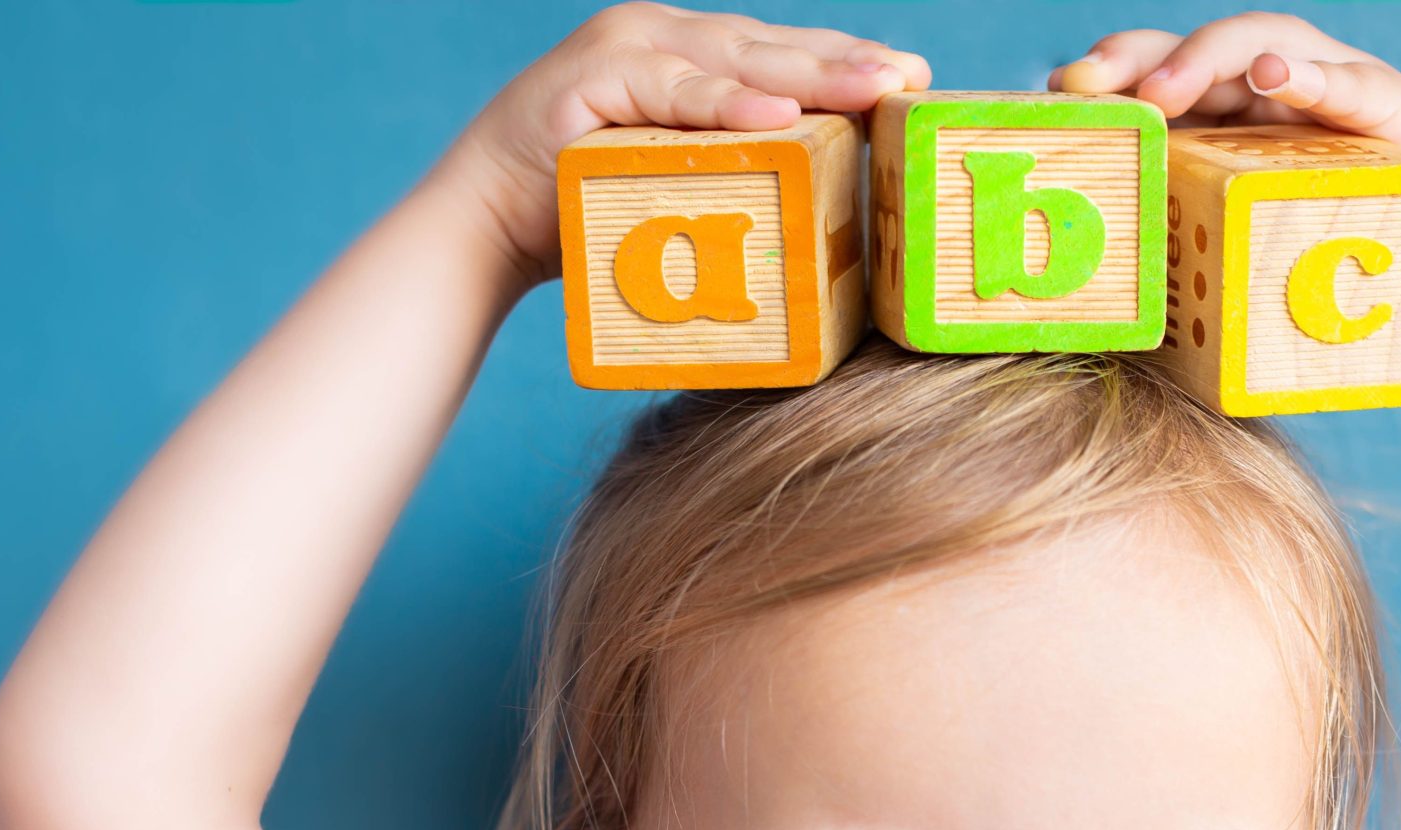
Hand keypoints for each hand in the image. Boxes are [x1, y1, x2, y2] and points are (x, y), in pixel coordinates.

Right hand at [435, 2, 930, 286]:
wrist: (487, 223)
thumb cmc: (591, 211)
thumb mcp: (679, 180)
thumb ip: (735, 168)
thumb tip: (828, 201)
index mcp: (687, 54)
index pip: (782, 54)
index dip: (847, 64)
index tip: (913, 81)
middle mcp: (660, 34)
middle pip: (770, 49)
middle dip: (846, 63)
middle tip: (909, 80)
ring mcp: (623, 49)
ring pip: (730, 59)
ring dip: (806, 75)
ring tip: (869, 90)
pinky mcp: (590, 81)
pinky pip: (669, 90)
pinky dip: (722, 103)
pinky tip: (779, 115)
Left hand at [1052, 12, 1400, 281]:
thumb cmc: (1324, 276)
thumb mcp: (1238, 259)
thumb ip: (1179, 253)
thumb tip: (1090, 298)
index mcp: (1228, 119)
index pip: (1160, 77)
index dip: (1112, 78)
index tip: (1060, 97)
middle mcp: (1273, 89)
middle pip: (1199, 50)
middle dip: (1142, 59)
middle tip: (1096, 85)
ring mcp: (1330, 86)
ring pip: (1264, 44)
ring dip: (1208, 59)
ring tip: (1166, 88)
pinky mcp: (1387, 104)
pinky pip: (1346, 81)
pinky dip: (1308, 75)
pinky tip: (1273, 78)